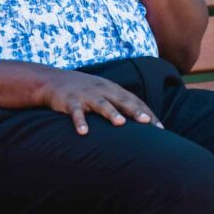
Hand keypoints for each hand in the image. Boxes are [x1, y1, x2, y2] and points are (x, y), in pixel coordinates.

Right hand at [40, 69, 162, 134]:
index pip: (134, 101)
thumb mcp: (104, 92)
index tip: (160, 129)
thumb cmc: (85, 90)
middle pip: (121, 100)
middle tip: (147, 123)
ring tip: (120, 123)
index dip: (147, 114)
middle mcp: (102, 90)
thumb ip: (121, 103)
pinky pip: (75, 112)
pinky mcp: (70, 101)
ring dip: (111, 113)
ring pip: (101, 104)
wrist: (53, 80)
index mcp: (112, 89)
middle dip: (135, 111)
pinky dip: (80, 121)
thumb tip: (144, 121)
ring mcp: (86, 95)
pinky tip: (84, 132)